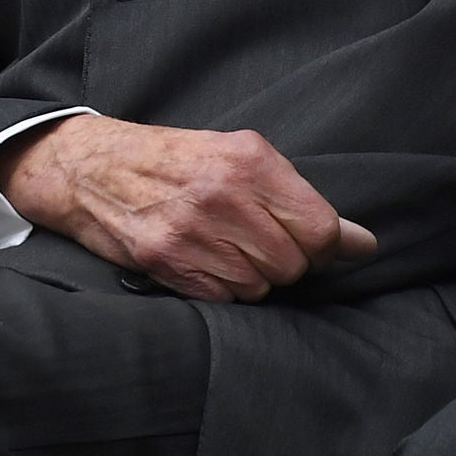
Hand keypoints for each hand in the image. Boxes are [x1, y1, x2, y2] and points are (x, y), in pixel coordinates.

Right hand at [0, 115, 377, 300]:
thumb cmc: (174, 161)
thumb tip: (363, 245)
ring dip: (249, 276)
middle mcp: (223, 193)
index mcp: (249, 159)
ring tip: (219, 246)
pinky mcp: (166, 260)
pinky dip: (219, 287)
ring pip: (260, 286)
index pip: (321, 230)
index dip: (320, 246)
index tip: (303, 242)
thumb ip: (299, 199)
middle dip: (280, 261)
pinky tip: (199, 260)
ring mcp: (192, 229)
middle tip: (250, 240)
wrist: (92, 168)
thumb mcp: (238, 157)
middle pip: (292, 264)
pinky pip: (225, 297)